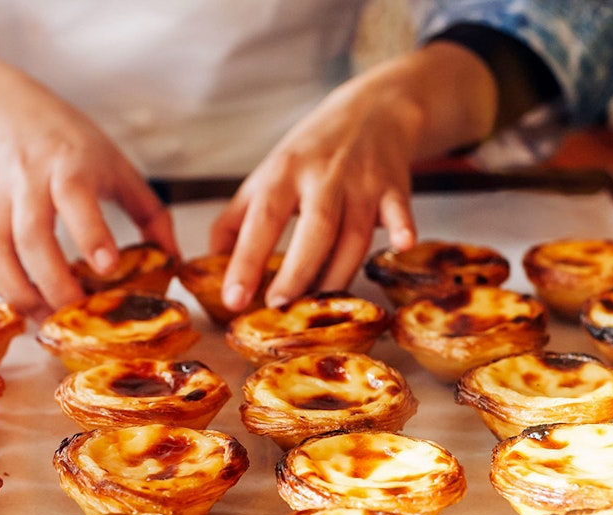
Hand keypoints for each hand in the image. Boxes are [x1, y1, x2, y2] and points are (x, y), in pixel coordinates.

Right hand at [0, 47, 176, 319]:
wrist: (5, 112)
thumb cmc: (68, 142)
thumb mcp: (118, 165)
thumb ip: (150, 212)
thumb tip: (174, 260)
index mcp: (71, 163)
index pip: (76, 197)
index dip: (90, 233)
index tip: (107, 267)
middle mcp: (29, 178)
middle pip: (33, 235)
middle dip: (54, 282)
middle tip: (77, 314)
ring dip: (23, 293)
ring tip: (50, 320)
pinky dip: (2, 288)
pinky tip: (26, 306)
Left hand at [211, 42, 498, 311]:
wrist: (374, 110)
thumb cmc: (313, 151)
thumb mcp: (268, 173)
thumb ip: (237, 219)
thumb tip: (209, 262)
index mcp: (283, 174)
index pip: (261, 220)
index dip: (246, 261)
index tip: (233, 298)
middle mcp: (323, 176)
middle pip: (315, 230)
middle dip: (298, 271)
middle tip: (279, 306)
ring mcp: (362, 182)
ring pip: (354, 236)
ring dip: (338, 273)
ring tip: (320, 306)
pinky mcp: (395, 187)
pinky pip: (400, 212)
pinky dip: (403, 228)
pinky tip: (402, 245)